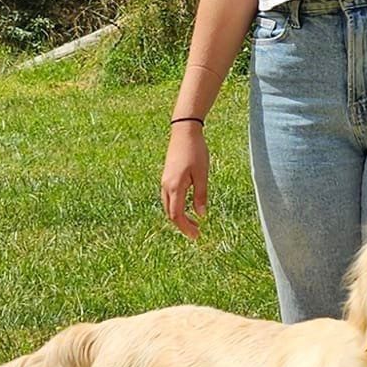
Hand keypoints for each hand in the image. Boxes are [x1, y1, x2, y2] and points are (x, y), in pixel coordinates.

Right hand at [161, 124, 208, 240]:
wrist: (184, 131)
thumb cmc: (195, 151)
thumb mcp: (202, 175)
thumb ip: (201, 196)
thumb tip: (201, 215)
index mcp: (174, 187)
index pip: (177, 215)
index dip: (186, 228)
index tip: (196, 236)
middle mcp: (166, 186)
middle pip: (170, 213)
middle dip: (182, 225)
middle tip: (196, 232)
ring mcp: (165, 181)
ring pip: (169, 205)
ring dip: (180, 216)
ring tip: (194, 222)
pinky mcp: (167, 177)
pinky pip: (169, 197)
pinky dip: (177, 206)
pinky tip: (188, 207)